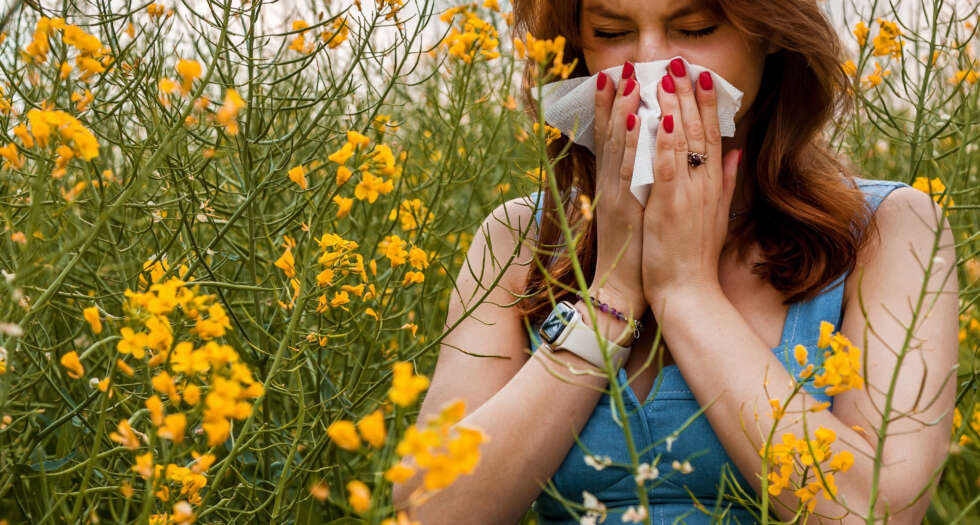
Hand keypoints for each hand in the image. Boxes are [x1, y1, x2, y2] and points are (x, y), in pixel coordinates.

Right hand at [591, 62, 648, 317]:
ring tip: (626, 80)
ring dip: (620, 110)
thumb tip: (671, 161)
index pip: (621, 139)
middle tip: (620, 66)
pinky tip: (634, 121)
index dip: (620, 107)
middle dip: (616, 99)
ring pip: (618, 145)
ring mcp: (617, 195)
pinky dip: (629, 144)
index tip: (624, 78)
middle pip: (613, 135)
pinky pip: (628, 170)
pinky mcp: (624, 208)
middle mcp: (614, 185)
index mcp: (622, 185)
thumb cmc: (644, 254)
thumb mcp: (651, 212)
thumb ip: (659, 184)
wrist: (627, 290)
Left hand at [641, 58, 741, 310]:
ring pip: (681, 144)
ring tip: (663, 79)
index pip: (712, 137)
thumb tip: (736, 153)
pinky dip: (660, 144)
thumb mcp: (717, 216)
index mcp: (713, 187)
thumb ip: (726, 183)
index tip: (701, 78)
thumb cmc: (697, 257)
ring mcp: (687, 195)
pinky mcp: (667, 208)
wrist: (690, 293)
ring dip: (672, 108)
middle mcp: (704, 186)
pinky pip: (664, 168)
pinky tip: (654, 120)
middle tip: (680, 65)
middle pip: (697, 132)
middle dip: (688, 96)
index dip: (707, 105)